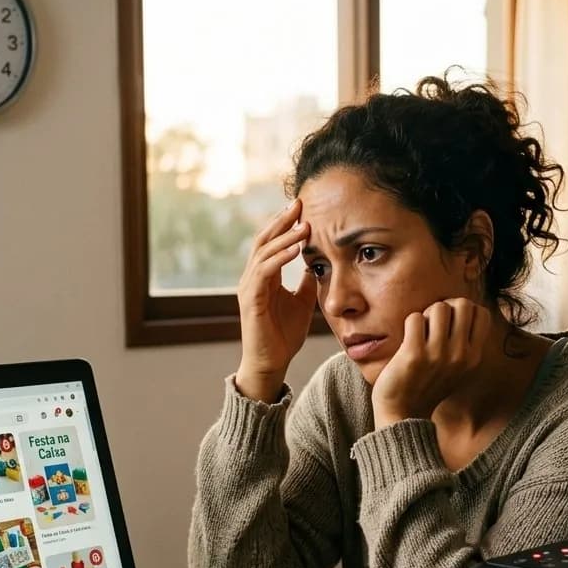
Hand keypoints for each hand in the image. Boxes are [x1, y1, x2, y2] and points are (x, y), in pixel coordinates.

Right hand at [235, 200, 314, 402]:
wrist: (271, 364)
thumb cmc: (284, 336)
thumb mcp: (302, 302)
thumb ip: (306, 281)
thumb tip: (317, 262)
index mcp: (264, 277)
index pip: (272, 242)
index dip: (285, 224)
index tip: (303, 207)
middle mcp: (252, 278)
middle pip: (264, 240)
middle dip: (282, 221)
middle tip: (299, 202)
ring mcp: (249, 288)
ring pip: (263, 253)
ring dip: (284, 237)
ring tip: (303, 224)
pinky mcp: (251, 300)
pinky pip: (264, 272)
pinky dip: (280, 258)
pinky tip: (297, 249)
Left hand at [371, 299, 490, 427]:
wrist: (402, 413)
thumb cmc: (427, 384)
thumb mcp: (458, 368)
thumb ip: (465, 342)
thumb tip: (463, 305)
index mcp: (474, 357)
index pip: (481, 313)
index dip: (463, 311)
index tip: (449, 324)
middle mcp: (460, 355)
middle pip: (463, 304)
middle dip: (445, 308)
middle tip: (432, 325)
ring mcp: (438, 355)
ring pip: (438, 307)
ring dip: (426, 315)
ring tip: (419, 333)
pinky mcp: (414, 355)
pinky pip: (415, 318)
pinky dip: (409, 324)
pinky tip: (407, 341)